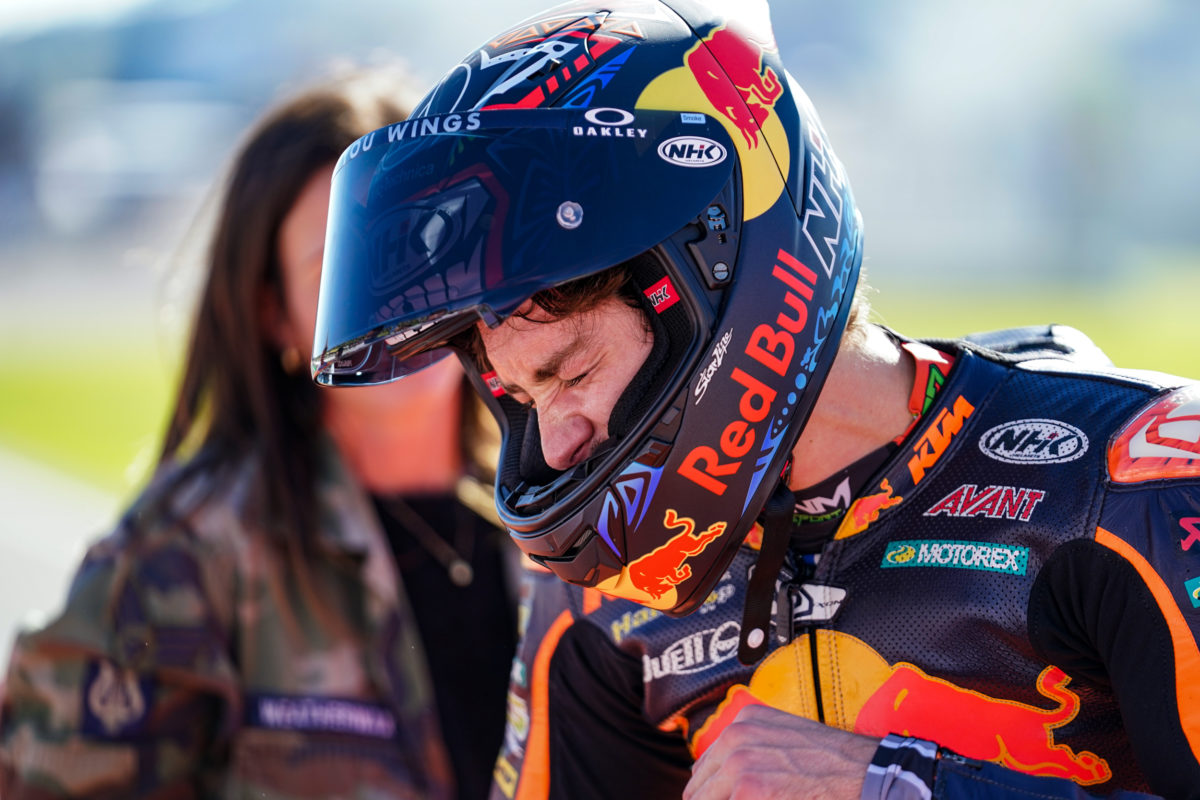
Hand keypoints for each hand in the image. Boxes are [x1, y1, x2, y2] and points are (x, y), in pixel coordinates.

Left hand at [684, 704, 878, 799]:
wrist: (864, 772)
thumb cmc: (832, 763)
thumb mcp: (785, 742)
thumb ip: (752, 753)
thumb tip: (719, 783)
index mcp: (744, 721)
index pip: (706, 768)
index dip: (712, 794)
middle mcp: (735, 736)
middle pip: (699, 788)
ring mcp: (738, 762)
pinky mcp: (748, 789)